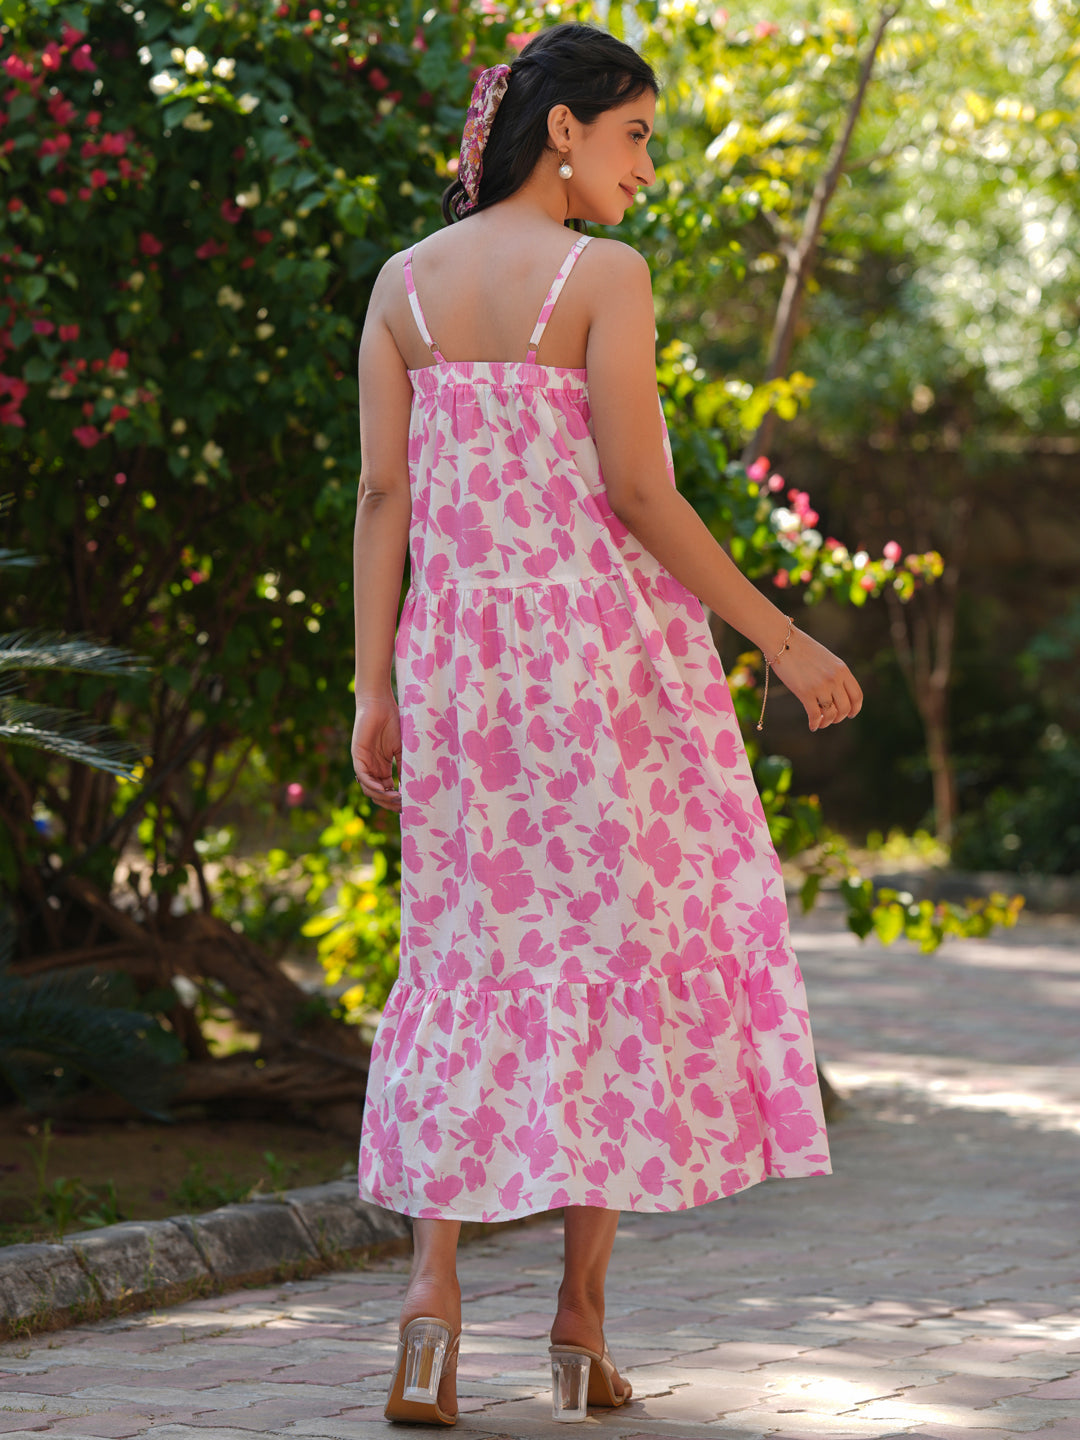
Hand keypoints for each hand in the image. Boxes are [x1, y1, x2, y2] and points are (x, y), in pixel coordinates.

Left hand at [351, 694, 401, 810]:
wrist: (380, 704)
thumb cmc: (393, 722)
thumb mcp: (403, 749)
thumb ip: (404, 766)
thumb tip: (413, 787)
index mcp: (382, 767)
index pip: (387, 790)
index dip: (396, 800)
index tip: (409, 805)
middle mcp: (372, 768)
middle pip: (378, 794)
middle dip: (390, 802)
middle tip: (403, 805)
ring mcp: (364, 763)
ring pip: (369, 789)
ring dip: (383, 797)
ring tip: (397, 798)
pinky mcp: (358, 756)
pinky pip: (363, 776)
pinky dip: (372, 786)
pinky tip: (384, 789)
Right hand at [771, 627, 862, 731]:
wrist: (782, 641)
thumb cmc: (800, 648)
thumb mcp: (825, 659)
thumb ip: (833, 674)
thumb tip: (835, 693)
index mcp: (842, 669)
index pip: (857, 695)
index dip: (855, 709)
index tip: (850, 715)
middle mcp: (834, 679)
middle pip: (845, 707)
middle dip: (839, 717)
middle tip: (831, 719)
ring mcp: (820, 686)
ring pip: (830, 713)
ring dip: (826, 722)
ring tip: (820, 723)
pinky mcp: (805, 692)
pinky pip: (815, 715)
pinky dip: (815, 724)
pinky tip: (812, 726)